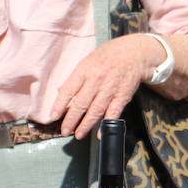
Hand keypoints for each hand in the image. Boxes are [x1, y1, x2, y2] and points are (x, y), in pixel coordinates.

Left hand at [48, 34, 162, 136]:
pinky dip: (106, 125)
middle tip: (64, 130)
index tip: (53, 116)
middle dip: (71, 120)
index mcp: (85, 70)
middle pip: (81, 104)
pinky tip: (99, 134)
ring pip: (95, 111)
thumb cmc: (108, 56)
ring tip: (78, 135)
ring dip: (85, 125)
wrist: (134, 53)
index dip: (59, 105)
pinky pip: (113, 113)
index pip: (69, 90)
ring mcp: (110, 89)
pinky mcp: (122, 96)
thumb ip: (75, 77)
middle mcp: (97, 80)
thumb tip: (61, 91)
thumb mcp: (88, 61)